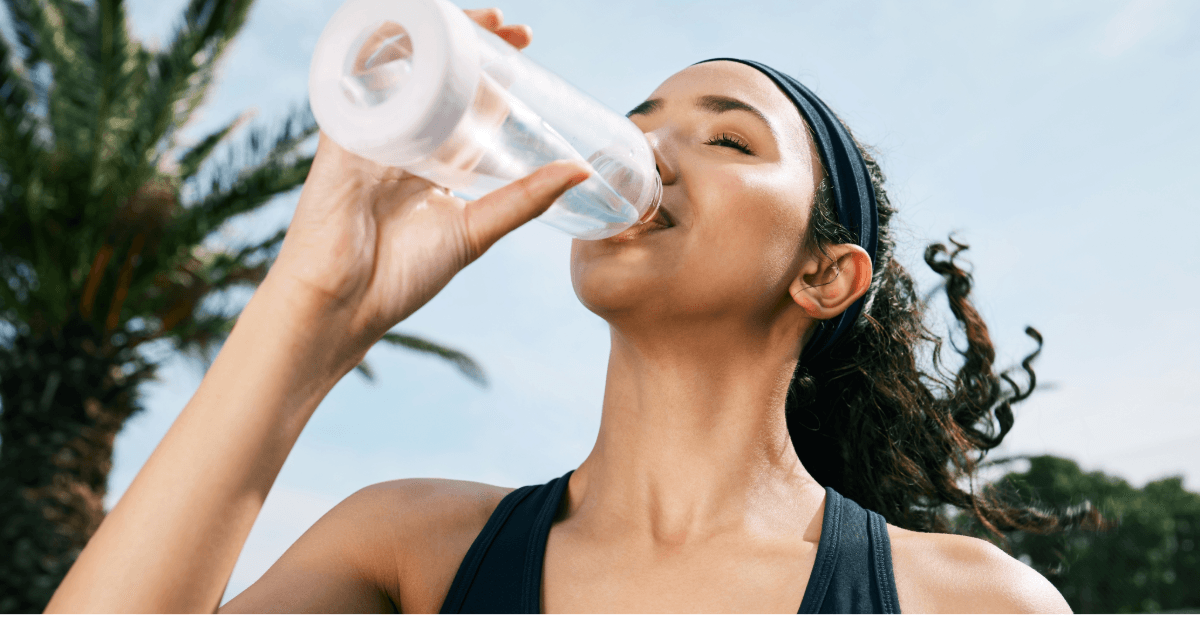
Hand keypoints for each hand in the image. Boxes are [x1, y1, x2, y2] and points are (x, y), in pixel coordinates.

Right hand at [266, 9, 587, 372]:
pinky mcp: (341, 133)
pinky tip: (405, 22)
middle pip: (433, 70)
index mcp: (430, 157)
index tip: (524, 41)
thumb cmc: (400, 276)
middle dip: (470, 38)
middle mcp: (399, 136)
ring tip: (474, 19)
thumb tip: (580, 172)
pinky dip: (377, 44)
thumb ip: (525, 200)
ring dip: (433, 32)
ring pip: (398, 64)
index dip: (492, 63)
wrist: (343, 305)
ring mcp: (369, 131)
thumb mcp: (476, 230)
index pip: (463, 94)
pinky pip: (354, 76)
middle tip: (509, 27)